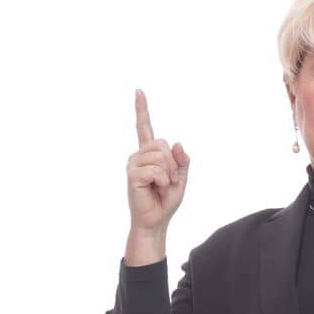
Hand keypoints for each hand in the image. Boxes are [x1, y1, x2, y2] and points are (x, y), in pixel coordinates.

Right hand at [126, 88, 189, 234]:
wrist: (155, 222)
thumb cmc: (165, 202)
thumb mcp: (181, 179)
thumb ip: (181, 161)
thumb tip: (176, 143)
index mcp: (149, 154)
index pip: (144, 127)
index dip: (142, 109)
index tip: (138, 91)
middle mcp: (138, 155)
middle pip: (162, 143)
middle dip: (173, 163)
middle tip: (170, 181)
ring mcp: (133, 163)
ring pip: (160, 155)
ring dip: (169, 173)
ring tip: (162, 186)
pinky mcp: (132, 174)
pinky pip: (155, 169)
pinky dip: (163, 180)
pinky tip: (158, 188)